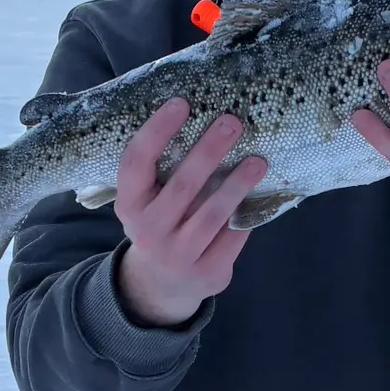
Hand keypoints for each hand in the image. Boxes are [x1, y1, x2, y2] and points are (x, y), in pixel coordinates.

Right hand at [114, 97, 267, 326]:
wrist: (159, 287)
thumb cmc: (159, 223)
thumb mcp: (147, 201)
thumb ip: (165, 171)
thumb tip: (208, 119)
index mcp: (129, 205)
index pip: (136, 162)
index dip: (157, 131)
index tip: (181, 102)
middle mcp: (148, 231)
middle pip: (182, 186)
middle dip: (209, 151)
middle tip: (232, 122)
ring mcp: (177, 256)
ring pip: (213, 214)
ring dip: (238, 184)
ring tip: (258, 161)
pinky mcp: (207, 273)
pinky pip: (233, 237)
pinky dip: (246, 214)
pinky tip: (260, 195)